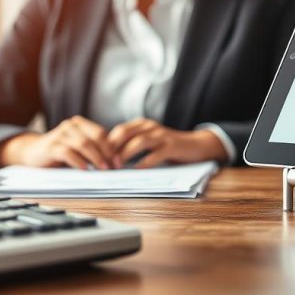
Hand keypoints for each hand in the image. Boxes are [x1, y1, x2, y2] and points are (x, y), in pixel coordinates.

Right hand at [0, 116, 114, 168]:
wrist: (32, 153)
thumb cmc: (59, 153)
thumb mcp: (77, 148)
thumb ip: (93, 150)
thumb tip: (114, 162)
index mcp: (79, 124)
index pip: (101, 133)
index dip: (112, 148)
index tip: (119, 162)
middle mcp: (70, 126)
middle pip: (94, 138)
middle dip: (107, 153)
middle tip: (114, 167)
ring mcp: (60, 135)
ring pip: (83, 144)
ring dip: (95, 158)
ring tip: (103, 170)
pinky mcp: (51, 146)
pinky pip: (68, 152)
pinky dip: (78, 161)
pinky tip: (84, 170)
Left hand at [107, 119, 227, 168]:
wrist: (196, 145)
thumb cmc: (168, 146)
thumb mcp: (148, 141)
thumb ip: (132, 145)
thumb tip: (110, 158)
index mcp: (141, 125)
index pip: (118, 130)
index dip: (107, 144)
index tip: (99, 158)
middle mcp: (149, 127)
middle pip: (124, 133)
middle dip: (112, 148)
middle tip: (105, 163)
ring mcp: (161, 136)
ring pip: (138, 141)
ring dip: (125, 154)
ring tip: (117, 166)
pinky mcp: (172, 146)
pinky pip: (156, 153)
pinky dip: (145, 162)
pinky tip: (137, 170)